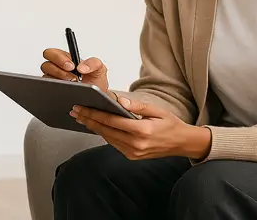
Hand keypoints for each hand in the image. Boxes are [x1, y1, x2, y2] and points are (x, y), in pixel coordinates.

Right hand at [41, 48, 108, 92]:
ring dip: (60, 80)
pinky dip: (55, 89)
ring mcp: (53, 81)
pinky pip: (47, 89)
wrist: (96, 100)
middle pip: (46, 64)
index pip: (52, 53)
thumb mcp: (99, 69)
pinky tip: (67, 91)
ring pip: (46, 77)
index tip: (71, 66)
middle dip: (58, 69)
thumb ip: (93, 63)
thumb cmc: (95, 83)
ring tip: (73, 85)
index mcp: (65, 60)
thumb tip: (81, 67)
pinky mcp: (52, 91)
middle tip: (72, 77)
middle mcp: (56, 69)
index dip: (59, 58)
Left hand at [70, 95, 211, 160]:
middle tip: (75, 111)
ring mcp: (133, 153)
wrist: (182, 143)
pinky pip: (114, 143)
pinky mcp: (132, 156)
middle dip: (89, 120)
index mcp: (142, 131)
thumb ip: (137, 105)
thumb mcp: (157, 110)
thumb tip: (117, 100)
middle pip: (106, 130)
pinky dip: (104, 134)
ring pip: (108, 138)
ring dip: (94, 127)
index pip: (112, 121)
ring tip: (82, 117)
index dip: (94, 113)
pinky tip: (96, 126)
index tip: (81, 107)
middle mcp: (136, 144)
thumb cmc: (170, 124)